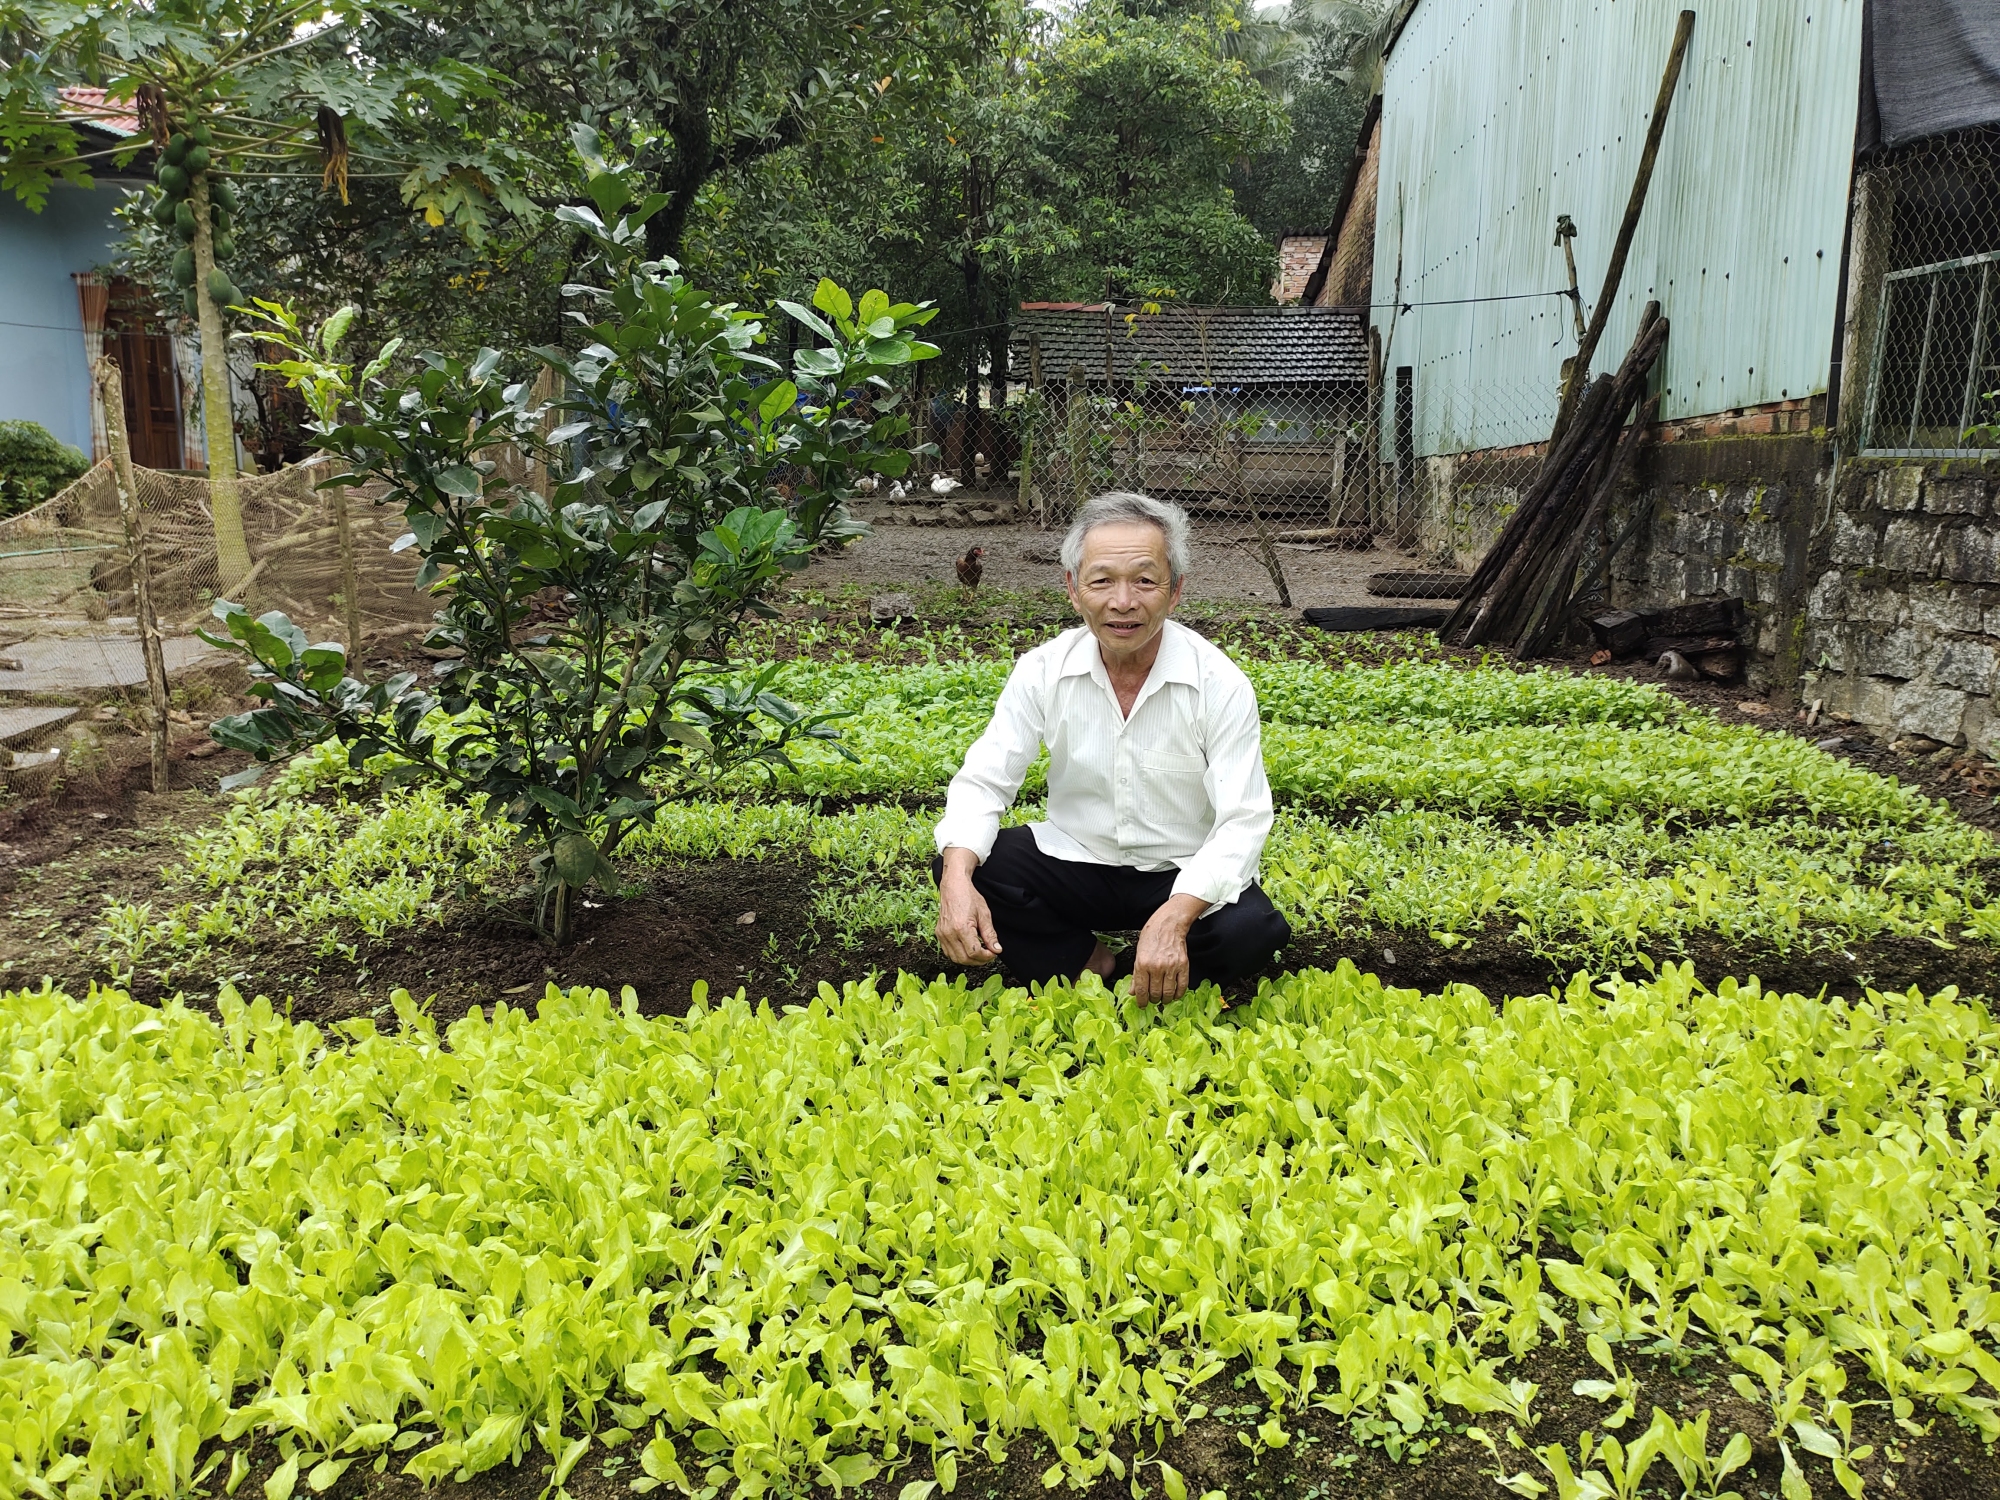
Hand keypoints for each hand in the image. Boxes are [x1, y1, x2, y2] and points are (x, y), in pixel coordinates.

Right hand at [936, 847, 1001, 965]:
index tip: (994, 953)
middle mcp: (949, 933)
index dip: (986, 956)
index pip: (974, 952)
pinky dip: (959, 955)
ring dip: (969, 960)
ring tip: (980, 952)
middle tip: (989, 954)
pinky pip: (948, 952)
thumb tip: (996, 949)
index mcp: (961, 928)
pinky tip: (968, 948)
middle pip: (964, 959)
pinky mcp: (939, 934)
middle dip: (979, 960)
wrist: (954, 887)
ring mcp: (942, 934)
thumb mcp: (984, 915)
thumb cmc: (969, 897)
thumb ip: (990, 934)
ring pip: (955, 958)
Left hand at [1131, 895, 1206, 1003]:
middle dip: (1153, 1000)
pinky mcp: (1183, 966)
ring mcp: (1171, 967)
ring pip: (1168, 992)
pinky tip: (1175, 995)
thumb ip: (1135, 975)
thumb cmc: (1151, 937)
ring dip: (1165, 999)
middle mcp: (1156, 967)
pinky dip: (1178, 994)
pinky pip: (1182, 986)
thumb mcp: (1138, 954)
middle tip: (1153, 1000)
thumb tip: (1133, 992)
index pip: (1141, 990)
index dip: (1141, 1001)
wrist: (1168, 925)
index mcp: (1142, 964)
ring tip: (1163, 998)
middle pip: (1155, 993)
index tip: (1142, 1005)